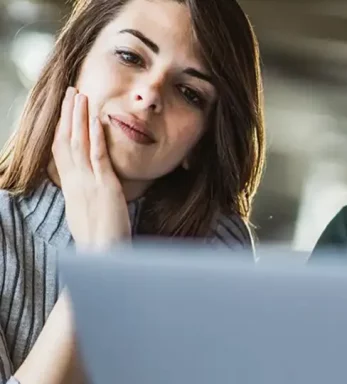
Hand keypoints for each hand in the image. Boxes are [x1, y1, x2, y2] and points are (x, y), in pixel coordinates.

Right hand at [51, 87, 130, 250]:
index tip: (65, 111)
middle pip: (67, 140)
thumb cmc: (99, 240)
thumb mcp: (88, 213)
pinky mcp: (105, 187)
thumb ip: (88, 196)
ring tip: (80, 95)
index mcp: (71, 187)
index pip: (62, 151)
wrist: (102, 256)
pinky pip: (97, 156)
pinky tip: (96, 119)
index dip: (62, 128)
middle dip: (68, 114)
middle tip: (71, 92)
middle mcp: (76, 182)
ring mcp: (88, 183)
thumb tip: (90, 189)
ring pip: (79, 143)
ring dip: (79, 117)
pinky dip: (95, 136)